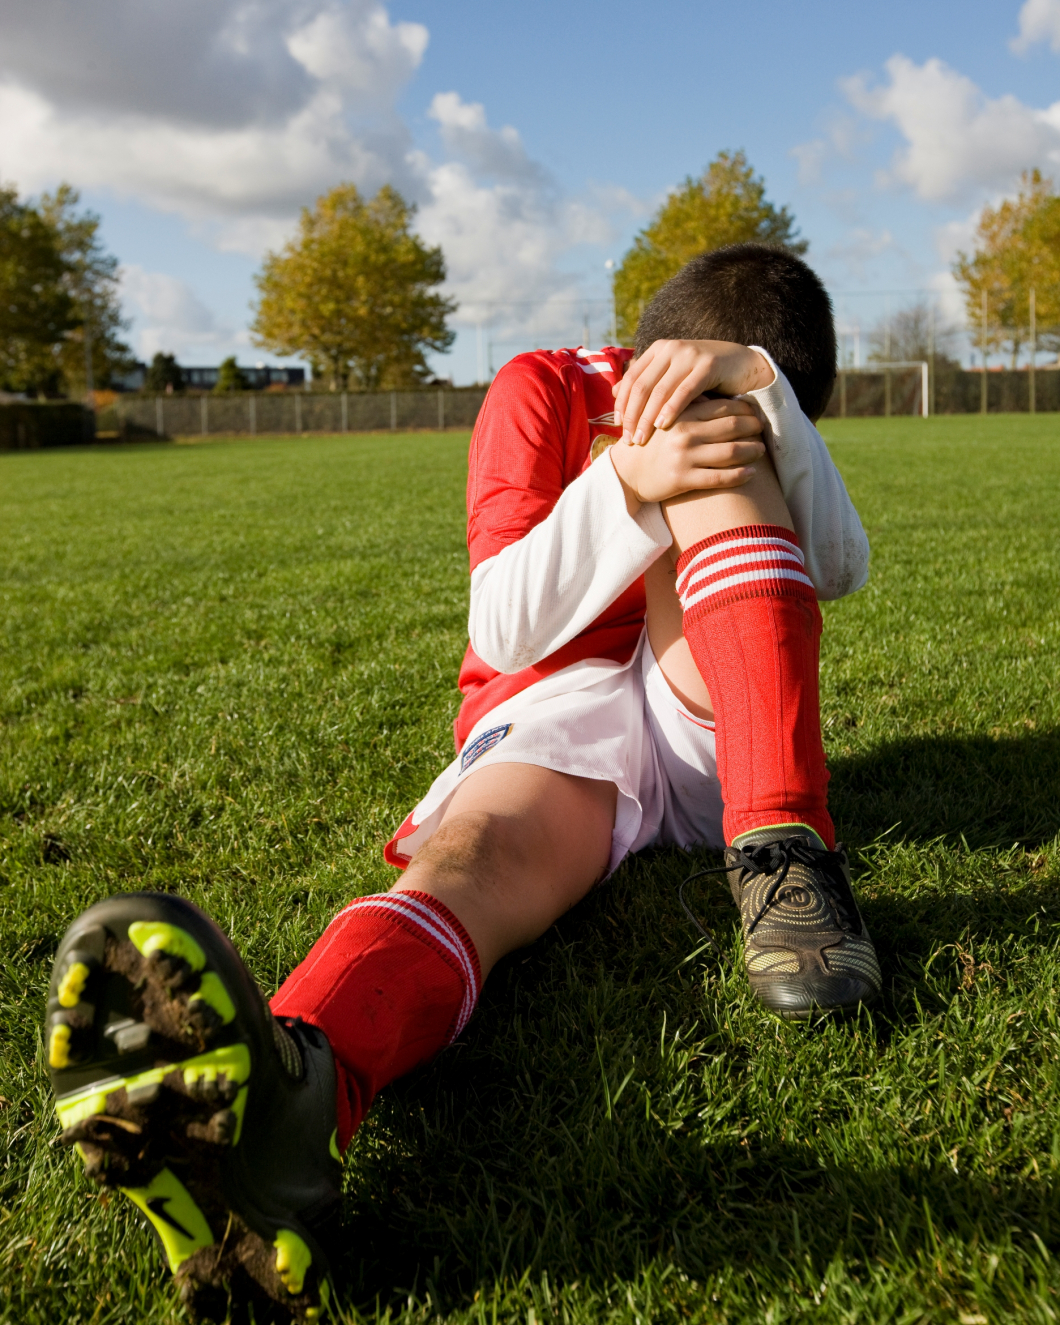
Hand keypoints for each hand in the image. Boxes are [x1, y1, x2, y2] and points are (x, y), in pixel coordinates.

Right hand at [609, 396, 764, 508]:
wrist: (624, 472)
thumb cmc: (649, 443)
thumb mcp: (662, 417)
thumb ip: (684, 404)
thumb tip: (711, 392)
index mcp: (681, 414)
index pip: (722, 407)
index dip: (744, 410)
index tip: (756, 413)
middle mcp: (684, 434)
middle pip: (731, 426)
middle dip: (752, 427)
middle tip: (763, 429)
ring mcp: (684, 457)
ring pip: (730, 452)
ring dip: (751, 451)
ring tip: (761, 450)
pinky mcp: (682, 480)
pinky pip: (720, 478)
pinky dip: (740, 475)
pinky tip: (751, 473)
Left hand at [612, 339, 773, 445]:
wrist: (743, 365)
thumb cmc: (704, 376)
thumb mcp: (673, 377)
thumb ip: (647, 382)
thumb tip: (614, 393)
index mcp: (659, 350)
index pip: (632, 378)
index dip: (622, 404)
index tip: (618, 427)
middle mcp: (671, 349)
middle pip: (642, 386)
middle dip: (633, 415)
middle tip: (629, 439)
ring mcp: (689, 355)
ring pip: (660, 390)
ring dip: (648, 418)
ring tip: (642, 439)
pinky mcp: (708, 365)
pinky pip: (684, 391)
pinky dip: (671, 409)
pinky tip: (663, 426)